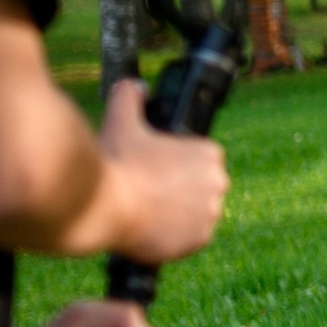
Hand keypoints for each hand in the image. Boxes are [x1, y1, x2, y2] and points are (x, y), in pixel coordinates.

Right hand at [100, 79, 228, 262]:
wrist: (107, 206)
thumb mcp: (122, 119)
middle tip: (150, 190)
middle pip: (200, 187)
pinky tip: (154, 228)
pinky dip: (175, 236)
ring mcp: (211, 214)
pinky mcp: (199, 240)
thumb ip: (130, 96)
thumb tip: (134, 86)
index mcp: (210, 154)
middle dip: (180, 189)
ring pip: (196, 213)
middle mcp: (219, 183)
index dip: (176, 165)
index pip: (200, 160)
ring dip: (179, 213)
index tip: (157, 169)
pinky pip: (190, 238)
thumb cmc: (118, 162)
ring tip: (149, 209)